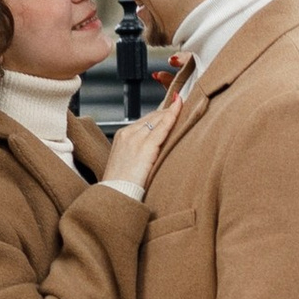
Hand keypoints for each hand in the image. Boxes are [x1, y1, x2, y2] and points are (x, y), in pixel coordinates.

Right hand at [100, 56, 192, 194]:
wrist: (115, 195)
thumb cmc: (122, 185)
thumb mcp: (128, 163)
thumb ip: (140, 151)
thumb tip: (156, 148)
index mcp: (122, 136)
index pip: (145, 120)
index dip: (161, 113)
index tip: (173, 106)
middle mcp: (128, 134)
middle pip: (152, 117)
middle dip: (167, 111)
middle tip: (182, 103)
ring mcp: (135, 139)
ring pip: (157, 120)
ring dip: (171, 112)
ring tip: (183, 104)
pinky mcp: (144, 147)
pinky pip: (162, 128)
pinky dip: (172, 117)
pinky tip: (179, 108)